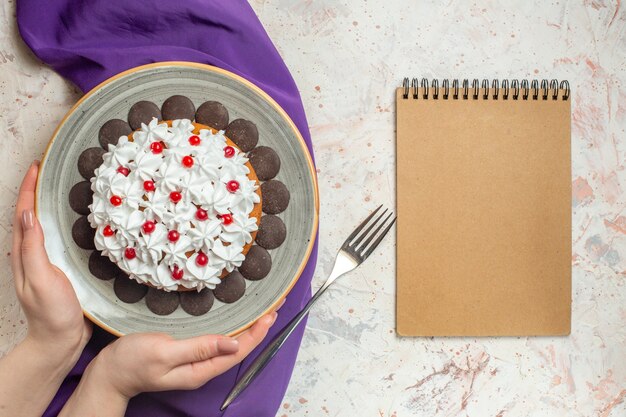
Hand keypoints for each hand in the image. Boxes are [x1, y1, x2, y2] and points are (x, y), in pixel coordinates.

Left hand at [0, 161, 92, 415]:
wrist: (62, 340)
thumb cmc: (52, 313)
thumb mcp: (40, 279)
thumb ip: (33, 248)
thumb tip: (28, 213)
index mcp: (25, 253)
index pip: (23, 212)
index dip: (29, 188)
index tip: (37, 167)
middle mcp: (34, 253)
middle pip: (32, 214)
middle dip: (39, 190)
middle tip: (53, 169)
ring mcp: (48, 260)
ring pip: (47, 224)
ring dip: (52, 204)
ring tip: (66, 186)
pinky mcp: (62, 267)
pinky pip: (61, 237)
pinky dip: (65, 222)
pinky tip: (80, 219)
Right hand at [97, 313, 276, 396]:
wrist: (109, 372)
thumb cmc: (132, 362)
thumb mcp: (164, 352)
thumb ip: (198, 348)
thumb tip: (233, 342)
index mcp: (200, 369)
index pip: (238, 351)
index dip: (258, 332)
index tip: (272, 313)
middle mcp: (203, 367)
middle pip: (239, 346)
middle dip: (259, 327)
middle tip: (275, 304)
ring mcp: (196, 360)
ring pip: (230, 342)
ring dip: (248, 325)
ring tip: (263, 308)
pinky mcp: (188, 352)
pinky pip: (217, 339)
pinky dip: (232, 325)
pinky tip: (236, 316)